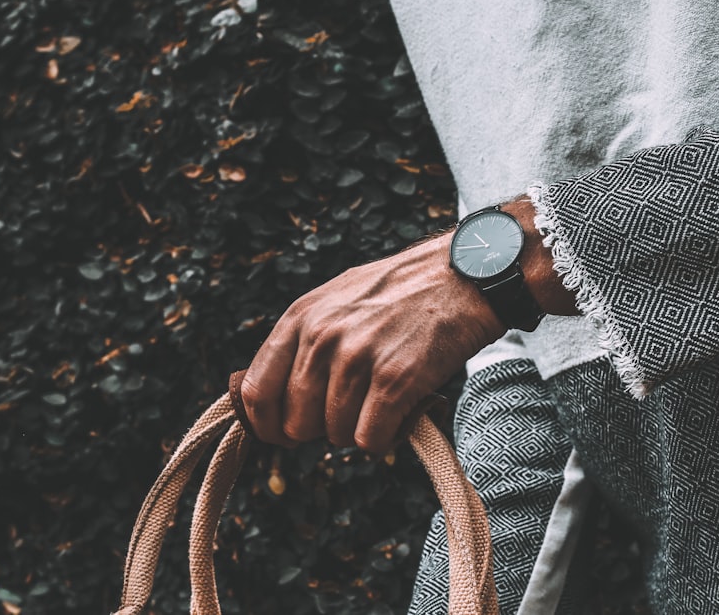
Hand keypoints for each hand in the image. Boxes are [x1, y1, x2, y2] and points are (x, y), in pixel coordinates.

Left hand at [240, 232, 506, 453]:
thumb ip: (302, 342)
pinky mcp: (394, 381)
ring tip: (385, 400)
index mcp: (301, 318)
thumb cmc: (401, 293)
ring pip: (336, 436)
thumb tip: (269, 400)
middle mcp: (322, 338)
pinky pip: (370, 441)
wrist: (462, 278)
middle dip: (322, 427)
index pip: (256, 393)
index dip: (268, 425)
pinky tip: (402, 412)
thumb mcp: (336, 300)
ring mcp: (357, 359)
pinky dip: (386, 437)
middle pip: (297, 423)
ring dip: (360, 430)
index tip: (285, 434)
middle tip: (354, 408)